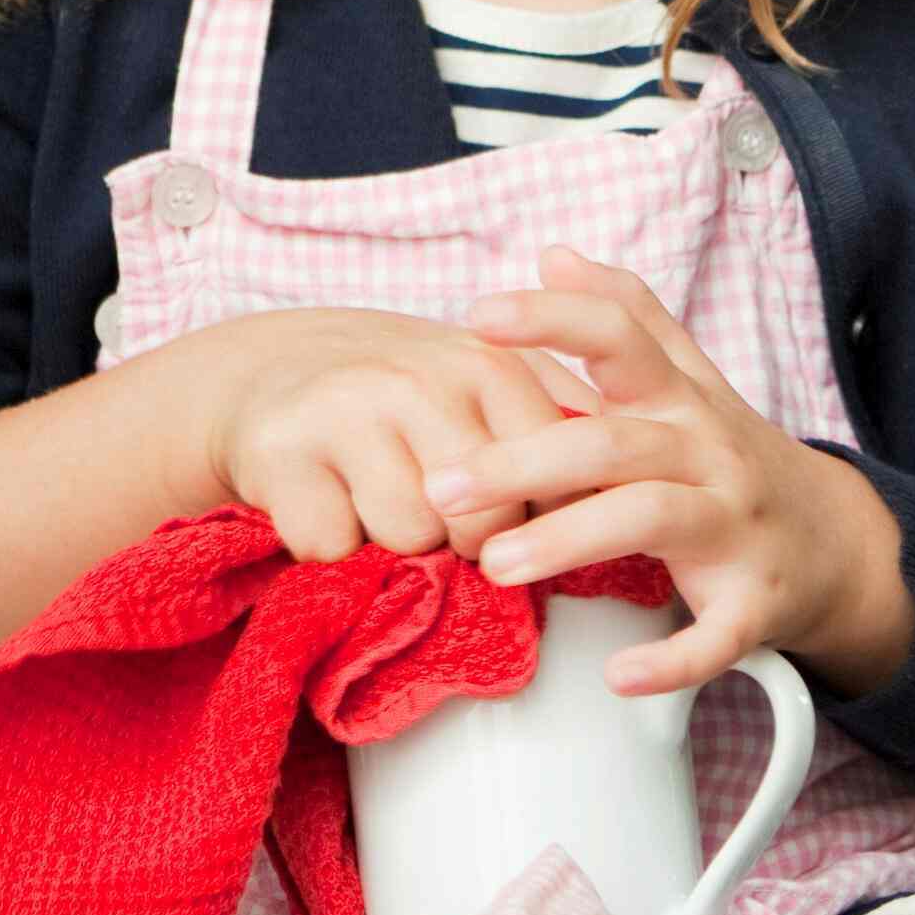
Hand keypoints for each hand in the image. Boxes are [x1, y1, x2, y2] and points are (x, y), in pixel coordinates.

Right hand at [195, 308, 579, 566]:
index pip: (554, 485)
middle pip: (484, 524)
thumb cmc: (407, 396)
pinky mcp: (280, 451)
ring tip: (376, 497)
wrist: (275, 369)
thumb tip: (638, 484)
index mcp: (489, 367)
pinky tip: (327, 502)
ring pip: (408, 538)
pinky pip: (333, 546)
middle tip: (436, 511)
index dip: (538, 521)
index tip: (513, 515)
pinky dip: (331, 547)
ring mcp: (345, 411)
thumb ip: (563, 423)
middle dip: (466, 541)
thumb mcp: (489, 388)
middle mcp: (418, 380)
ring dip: (395, 544)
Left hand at [433, 249, 914, 697]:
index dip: (554, 322)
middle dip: (525, 460)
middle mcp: (709, 453)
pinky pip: (718, 633)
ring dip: (572, 541)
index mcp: (682, 401)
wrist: (835, 542)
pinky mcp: (757, 601)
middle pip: (615, 442)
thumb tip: (553, 253)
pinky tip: (620, 676)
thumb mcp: (687, 382)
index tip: (477, 318)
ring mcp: (737, 526)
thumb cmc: (730, 460)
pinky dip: (673, 659)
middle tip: (442, 488)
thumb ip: (627, 320)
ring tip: (498, 567)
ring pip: (653, 520)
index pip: (622, 340)